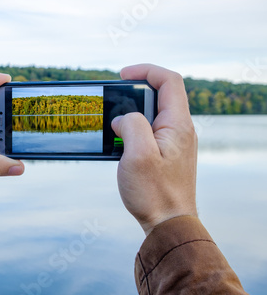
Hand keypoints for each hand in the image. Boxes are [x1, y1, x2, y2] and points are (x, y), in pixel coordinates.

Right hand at [111, 64, 197, 235]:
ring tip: (113, 127)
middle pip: (160, 95)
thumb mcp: (137, 155)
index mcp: (178, 125)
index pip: (169, 81)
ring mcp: (174, 143)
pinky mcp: (166, 155)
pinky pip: (149, 132)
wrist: (168, 224)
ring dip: (131, 114)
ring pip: (152, 115)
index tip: (122, 75)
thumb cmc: (154, 193)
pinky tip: (120, 144)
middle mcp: (180, 130)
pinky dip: (132, 131)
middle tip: (113, 103)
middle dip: (133, 93)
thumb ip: (131, 125)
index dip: (146, 70)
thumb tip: (122, 118)